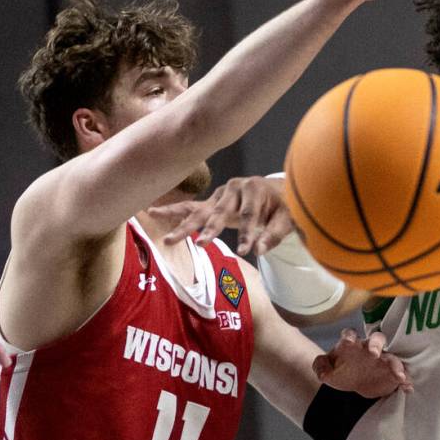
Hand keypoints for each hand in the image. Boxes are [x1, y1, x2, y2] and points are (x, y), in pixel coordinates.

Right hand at [148, 176, 294, 254]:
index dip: (247, 233)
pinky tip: (152, 212)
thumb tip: (259, 251)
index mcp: (253, 189)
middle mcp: (233, 188)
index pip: (249, 214)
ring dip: (184, 224)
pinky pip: (191, 207)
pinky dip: (173, 211)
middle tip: (202, 244)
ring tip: (167, 236)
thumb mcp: (286, 219)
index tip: (246, 251)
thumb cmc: (282, 207)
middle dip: (211, 229)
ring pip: (200, 210)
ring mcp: (220, 194)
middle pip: (220, 211)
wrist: (275, 191)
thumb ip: (273, 235)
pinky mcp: (211, 202)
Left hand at [313, 328, 412, 397]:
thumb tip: (322, 372)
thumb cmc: (341, 371)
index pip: (350, 334)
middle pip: (376, 339)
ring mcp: (382, 360)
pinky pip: (401, 375)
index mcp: (351, 345)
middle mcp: (369, 349)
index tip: (349, 341)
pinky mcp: (391, 373)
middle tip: (375, 353)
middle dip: (376, 344)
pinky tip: (407, 388)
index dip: (349, 336)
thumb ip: (320, 367)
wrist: (355, 382)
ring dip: (396, 364)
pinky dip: (405, 380)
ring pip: (391, 357)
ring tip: (399, 375)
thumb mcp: (327, 370)